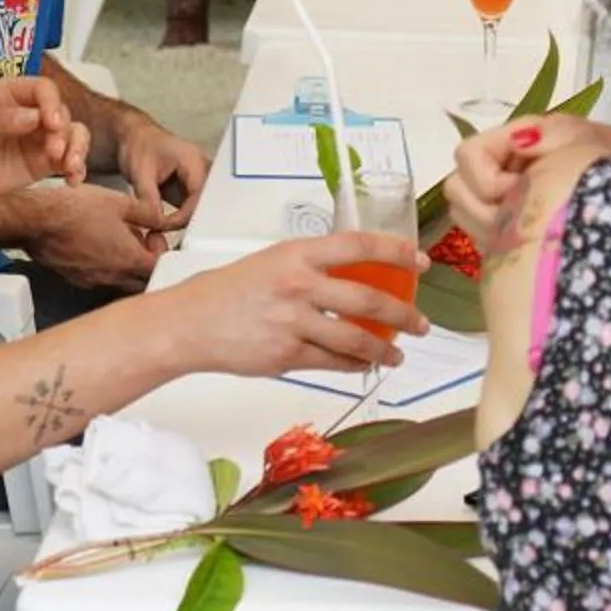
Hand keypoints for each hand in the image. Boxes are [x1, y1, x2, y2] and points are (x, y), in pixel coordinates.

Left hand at [0, 75, 88, 209]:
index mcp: (13, 94)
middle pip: (63, 113)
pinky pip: (69, 162)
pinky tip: (73, 181)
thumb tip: (35, 117)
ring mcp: (40, 138)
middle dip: (65, 133)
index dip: (53, 104)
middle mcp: (32, 112)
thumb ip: (3, 120)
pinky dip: (76, 170)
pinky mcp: (43, 162)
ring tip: (69, 168)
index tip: (51, 123)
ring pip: (73, 135)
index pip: (44, 90)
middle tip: (54, 152)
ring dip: (78, 150)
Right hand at [21, 183, 176, 293]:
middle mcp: (112, 276)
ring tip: (117, 242)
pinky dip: (105, 268)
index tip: (153, 235)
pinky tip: (97, 247)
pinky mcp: (76, 279)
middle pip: (142, 280)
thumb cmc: (73, 211)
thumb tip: (159, 217)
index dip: (161, 251)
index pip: (159, 267)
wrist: (36, 221)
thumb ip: (147, 212)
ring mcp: (93, 281)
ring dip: (125, 266)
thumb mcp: (119, 202)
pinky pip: (99, 279)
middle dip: (146, 263)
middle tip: (141, 242)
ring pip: (120, 282)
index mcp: (129, 259)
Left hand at [114, 115, 208, 230]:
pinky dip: (179, 218)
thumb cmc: (139, 146)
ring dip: (183, 221)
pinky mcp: (191, 190)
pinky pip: (191, 209)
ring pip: (200, 209)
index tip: (165, 224)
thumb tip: (157, 222)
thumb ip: (149, 198)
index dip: (185, 214)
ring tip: (160, 226)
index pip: (200, 195)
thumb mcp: (140, 172)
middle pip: (205, 204)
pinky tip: (163, 223)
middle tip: (163, 229)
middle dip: (187, 221)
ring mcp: (199, 181)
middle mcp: (203, 171)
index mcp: (195, 161)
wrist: (135, 138)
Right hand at [152, 233, 430, 378]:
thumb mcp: (270, 261)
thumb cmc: (226, 291)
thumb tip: (351, 277)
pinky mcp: (286, 356)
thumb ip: (309, 267)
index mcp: (296, 254)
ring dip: (384, 349)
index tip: (420, 260)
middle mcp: (299, 285)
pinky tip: (365, 365)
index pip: (358, 245)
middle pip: (368, 299)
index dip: (396, 251)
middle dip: (403, 314)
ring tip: (398, 354)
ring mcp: (293, 322)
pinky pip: (332, 362)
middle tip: (421, 323)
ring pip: (356, 339)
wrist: (188, 324)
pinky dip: (354, 365)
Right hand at [448, 114, 610, 255]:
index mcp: (511, 141)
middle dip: (486, 209)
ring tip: (529, 229)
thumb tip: (519, 139)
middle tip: (525, 214)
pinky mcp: (504, 230)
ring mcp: (496, 202)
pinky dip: (501, 243)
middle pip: (457, 190)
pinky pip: (483, 240)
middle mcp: (495, 170)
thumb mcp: (587, 139)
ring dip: (492, 227)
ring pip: (465, 218)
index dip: (487, 178)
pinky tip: (529, 242)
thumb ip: (552, 135)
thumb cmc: (605, 164)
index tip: (523, 189)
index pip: (468, 155)